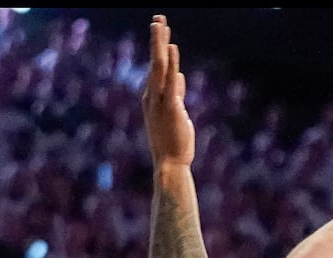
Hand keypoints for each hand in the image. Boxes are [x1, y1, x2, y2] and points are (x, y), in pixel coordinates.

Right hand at [142, 15, 193, 167]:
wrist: (170, 163)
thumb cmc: (173, 141)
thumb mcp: (176, 113)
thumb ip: (177, 93)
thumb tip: (180, 77)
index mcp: (152, 97)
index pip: (157, 67)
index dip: (160, 48)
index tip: (162, 30)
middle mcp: (152, 96)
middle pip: (154, 61)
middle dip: (156, 39)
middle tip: (158, 18)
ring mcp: (159, 101)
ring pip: (158, 67)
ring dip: (159, 44)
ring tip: (160, 24)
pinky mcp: (170, 107)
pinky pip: (170, 81)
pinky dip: (171, 63)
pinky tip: (172, 47)